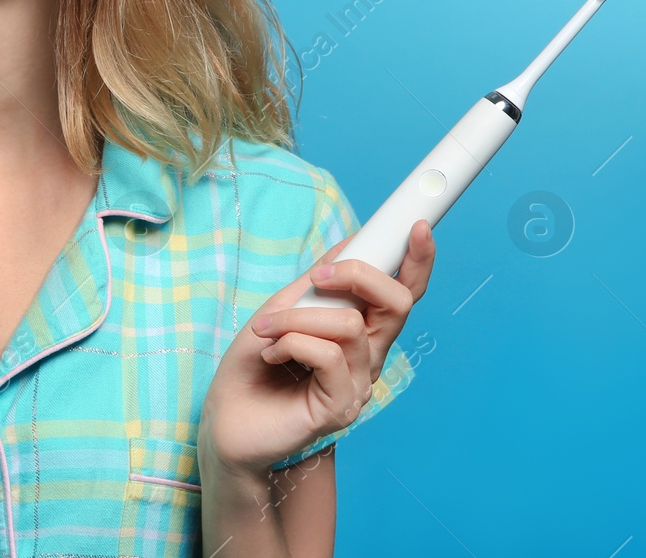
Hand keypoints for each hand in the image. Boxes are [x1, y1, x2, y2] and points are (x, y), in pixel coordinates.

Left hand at [201, 220, 434, 473]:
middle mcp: (369, 357)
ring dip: (298, 318)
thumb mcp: (283, 311)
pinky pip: (328, 355)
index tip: (419, 225)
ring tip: (266, 331)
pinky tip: (271, 357)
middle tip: (315, 279)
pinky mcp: (341, 407)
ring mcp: (359, 385)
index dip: (417, 261)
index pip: (403, 294)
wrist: (226, 420)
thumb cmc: (253, 366)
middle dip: (358, 274)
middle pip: (397, 303)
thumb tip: (350, 243)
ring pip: (349, 326)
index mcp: (361, 331)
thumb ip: (317, 284)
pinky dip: (291, 344)